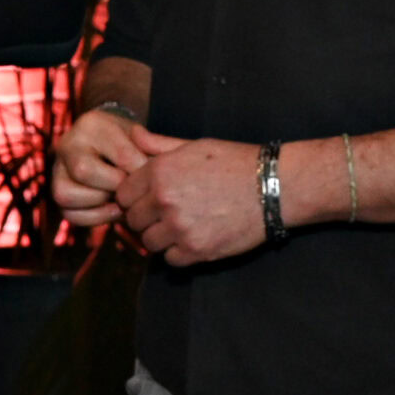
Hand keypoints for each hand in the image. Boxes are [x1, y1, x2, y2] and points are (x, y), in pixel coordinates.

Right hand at [53, 104, 150, 228]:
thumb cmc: (132, 142)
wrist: (111, 145)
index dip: (141, 173)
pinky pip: (68, 213)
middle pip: (83, 171)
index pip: (121, 155)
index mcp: (93, 123)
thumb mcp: (144, 138)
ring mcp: (58, 168)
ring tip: (121, 200)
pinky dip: (94, 217)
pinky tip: (114, 210)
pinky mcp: (58, 191)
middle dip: (115, 186)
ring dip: (99, 203)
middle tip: (132, 190)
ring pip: (66, 194)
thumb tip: (150, 167)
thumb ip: (155, 148)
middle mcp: (68, 143)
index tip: (153, 178)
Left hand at [120, 132, 265, 266]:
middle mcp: (164, 201)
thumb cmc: (234, 162)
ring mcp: (179, 228)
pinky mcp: (196, 250)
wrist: (272, 187)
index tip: (147, 198)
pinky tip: (192, 237)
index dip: (133, 197)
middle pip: (133, 220)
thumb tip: (133, 134)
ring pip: (149, 242)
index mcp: (160, 172)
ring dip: (160, 236)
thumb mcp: (194, 146)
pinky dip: (178, 252)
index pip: (122, 195)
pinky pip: (170, 259)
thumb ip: (158, 145)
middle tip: (165, 213)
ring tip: (180, 225)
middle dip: (145, 217)